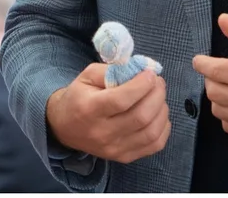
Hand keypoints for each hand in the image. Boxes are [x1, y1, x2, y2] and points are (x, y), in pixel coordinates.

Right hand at [46, 63, 170, 163]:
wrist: (65, 127)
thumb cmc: (78, 96)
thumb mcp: (87, 75)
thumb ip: (111, 70)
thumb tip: (139, 71)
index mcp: (89, 109)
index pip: (121, 100)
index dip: (141, 85)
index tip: (150, 73)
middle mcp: (102, 132)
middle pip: (140, 116)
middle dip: (156, 95)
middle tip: (158, 82)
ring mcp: (115, 148)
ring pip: (151, 132)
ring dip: (162, 110)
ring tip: (158, 96)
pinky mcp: (124, 157)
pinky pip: (154, 145)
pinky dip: (163, 127)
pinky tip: (158, 114)